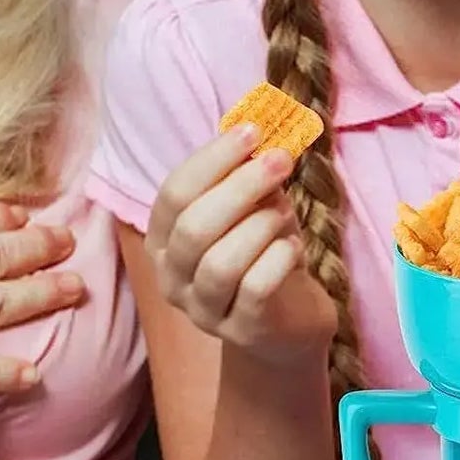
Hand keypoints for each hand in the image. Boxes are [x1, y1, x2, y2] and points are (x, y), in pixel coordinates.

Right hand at [146, 123, 336, 366]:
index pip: (173, 193)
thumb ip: (249, 173)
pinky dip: (278, 259)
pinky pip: (256, 290)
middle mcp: (173, 277)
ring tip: (285, 212)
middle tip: (280, 160)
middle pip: (194, 227)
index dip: (213, 159)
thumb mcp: (254, 207)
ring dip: (259, 226)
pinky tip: (294, 246)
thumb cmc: (264, 252)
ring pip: (220, 263)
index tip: (253, 131)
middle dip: (241, 186)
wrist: (288, 321)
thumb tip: (261, 128)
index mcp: (164, 239)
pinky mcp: (242, 330)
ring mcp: (204, 310)